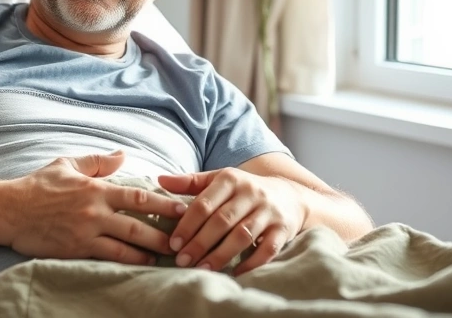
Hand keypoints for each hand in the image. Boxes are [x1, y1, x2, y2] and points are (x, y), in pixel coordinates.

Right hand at [1, 151, 181, 264]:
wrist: (8, 210)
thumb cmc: (36, 186)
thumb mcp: (66, 165)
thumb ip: (96, 162)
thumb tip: (122, 156)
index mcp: (95, 189)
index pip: (137, 196)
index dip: (163, 203)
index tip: (182, 208)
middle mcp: (94, 211)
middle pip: (139, 224)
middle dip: (165, 232)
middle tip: (186, 237)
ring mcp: (86, 232)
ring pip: (127, 245)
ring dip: (151, 252)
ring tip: (169, 256)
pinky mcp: (76, 249)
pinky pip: (108, 257)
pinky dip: (128, 261)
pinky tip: (142, 265)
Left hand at [158, 168, 304, 275]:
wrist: (290, 194)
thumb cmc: (244, 189)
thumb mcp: (219, 180)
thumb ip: (191, 182)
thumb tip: (160, 179)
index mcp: (230, 179)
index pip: (204, 204)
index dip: (187, 225)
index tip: (173, 244)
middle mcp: (250, 193)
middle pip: (221, 221)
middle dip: (200, 243)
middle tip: (182, 261)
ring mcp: (268, 212)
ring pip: (242, 235)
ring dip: (220, 254)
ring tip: (202, 269)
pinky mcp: (283, 229)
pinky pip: (267, 249)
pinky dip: (251, 263)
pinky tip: (235, 273)